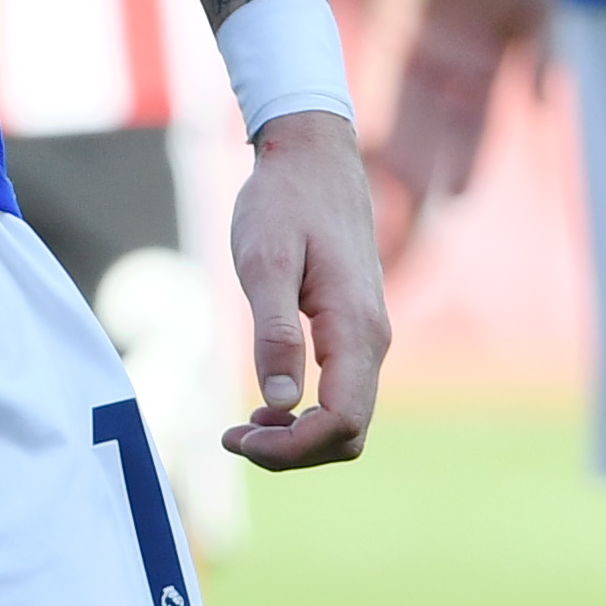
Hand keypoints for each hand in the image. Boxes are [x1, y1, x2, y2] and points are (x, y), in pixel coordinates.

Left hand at [225, 108, 387, 468]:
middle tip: (232, 436)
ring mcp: (369, 334)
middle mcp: (373, 338)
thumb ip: (276, 332)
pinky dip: (308, 412)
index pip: (342, 421)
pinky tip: (267, 403)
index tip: (238, 438)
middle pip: (350, 431)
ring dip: (299, 436)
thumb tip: (282, 403)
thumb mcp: (265, 261)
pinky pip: (344, 390)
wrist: (314, 154)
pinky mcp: (356, 327)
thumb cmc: (283, 201)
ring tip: (243, 427)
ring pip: (349, 415)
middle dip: (294, 450)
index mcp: (355, 327)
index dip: (293, 448)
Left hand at [361, 0, 545, 261]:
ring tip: (379, 178)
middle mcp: (449, 60)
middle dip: (421, 162)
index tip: (453, 194)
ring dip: (393, 140)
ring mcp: (418, 38)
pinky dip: (370, 94)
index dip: (464, 157)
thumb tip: (543, 101)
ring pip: (403, 103)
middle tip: (406, 204)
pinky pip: (378, 63)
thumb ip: (541, 52)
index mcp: (486, 64)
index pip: (474, 124)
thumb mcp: (536, 1)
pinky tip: (358, 121)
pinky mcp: (389, 10)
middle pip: (433, 124)